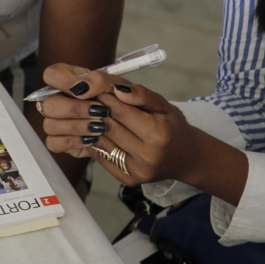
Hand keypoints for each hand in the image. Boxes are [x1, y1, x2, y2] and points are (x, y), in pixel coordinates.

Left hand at [39, 64, 201, 186]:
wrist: (185, 157)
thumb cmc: (172, 125)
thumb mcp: (163, 104)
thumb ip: (140, 94)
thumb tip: (117, 89)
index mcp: (157, 134)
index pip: (119, 110)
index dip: (102, 96)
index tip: (89, 84)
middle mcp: (146, 156)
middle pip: (107, 126)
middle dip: (91, 108)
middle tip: (78, 95)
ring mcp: (135, 170)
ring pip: (100, 142)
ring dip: (87, 125)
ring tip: (81, 110)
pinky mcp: (126, 179)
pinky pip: (101, 155)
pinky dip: (93, 140)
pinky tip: (89, 129)